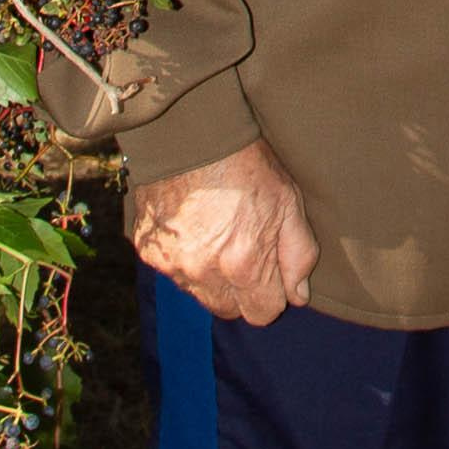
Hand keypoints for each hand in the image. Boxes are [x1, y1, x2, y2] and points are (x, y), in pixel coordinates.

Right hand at [130, 137, 318, 325]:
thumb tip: (298, 296)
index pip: (263, 314)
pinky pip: (173, 274)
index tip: (271, 269)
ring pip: (200, 296)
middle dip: (242, 292)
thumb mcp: (289, 203)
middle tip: (246, 252)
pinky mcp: (149, 252)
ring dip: (212, 280)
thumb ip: (298, 256)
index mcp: (244, 265)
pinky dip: (185, 261)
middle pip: (229, 311)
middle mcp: (204, 273)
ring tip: (219, 238)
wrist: (191, 135)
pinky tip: (195, 229)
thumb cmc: (247, 166)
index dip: (272, 293)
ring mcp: (172, 264)